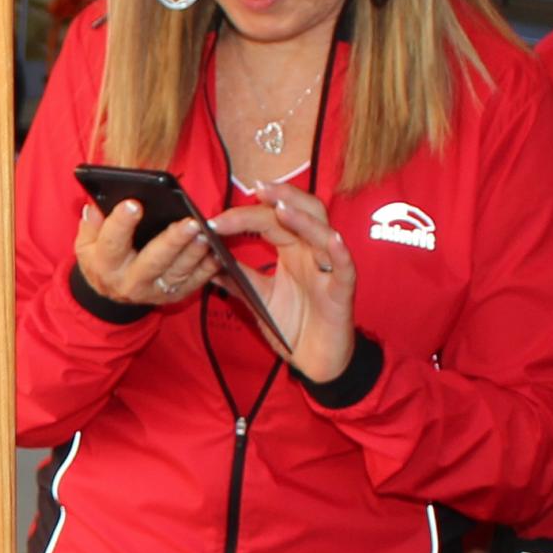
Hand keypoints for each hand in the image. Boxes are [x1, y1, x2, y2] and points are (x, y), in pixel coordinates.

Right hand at [71, 194, 223, 313]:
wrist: (111, 293)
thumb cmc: (102, 259)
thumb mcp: (86, 244)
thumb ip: (90, 224)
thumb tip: (95, 205)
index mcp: (105, 265)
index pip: (111, 243)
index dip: (121, 223)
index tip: (134, 204)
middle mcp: (129, 282)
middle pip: (152, 261)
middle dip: (172, 241)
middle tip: (189, 222)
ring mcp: (154, 291)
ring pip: (177, 272)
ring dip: (194, 253)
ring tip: (206, 233)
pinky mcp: (173, 296)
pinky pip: (194, 282)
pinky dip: (207, 268)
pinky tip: (216, 252)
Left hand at [221, 179, 359, 384]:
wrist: (314, 362)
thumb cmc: (293, 326)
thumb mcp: (259, 299)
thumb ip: (237, 279)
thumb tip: (208, 261)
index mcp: (292, 251)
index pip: (270, 221)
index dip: (244, 216)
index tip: (215, 219)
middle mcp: (312, 253)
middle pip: (300, 213)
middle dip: (279, 199)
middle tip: (254, 190)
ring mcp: (329, 269)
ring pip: (322, 232)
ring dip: (302, 218)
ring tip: (281, 207)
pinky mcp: (343, 291)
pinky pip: (345, 266)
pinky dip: (339, 251)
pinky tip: (331, 240)